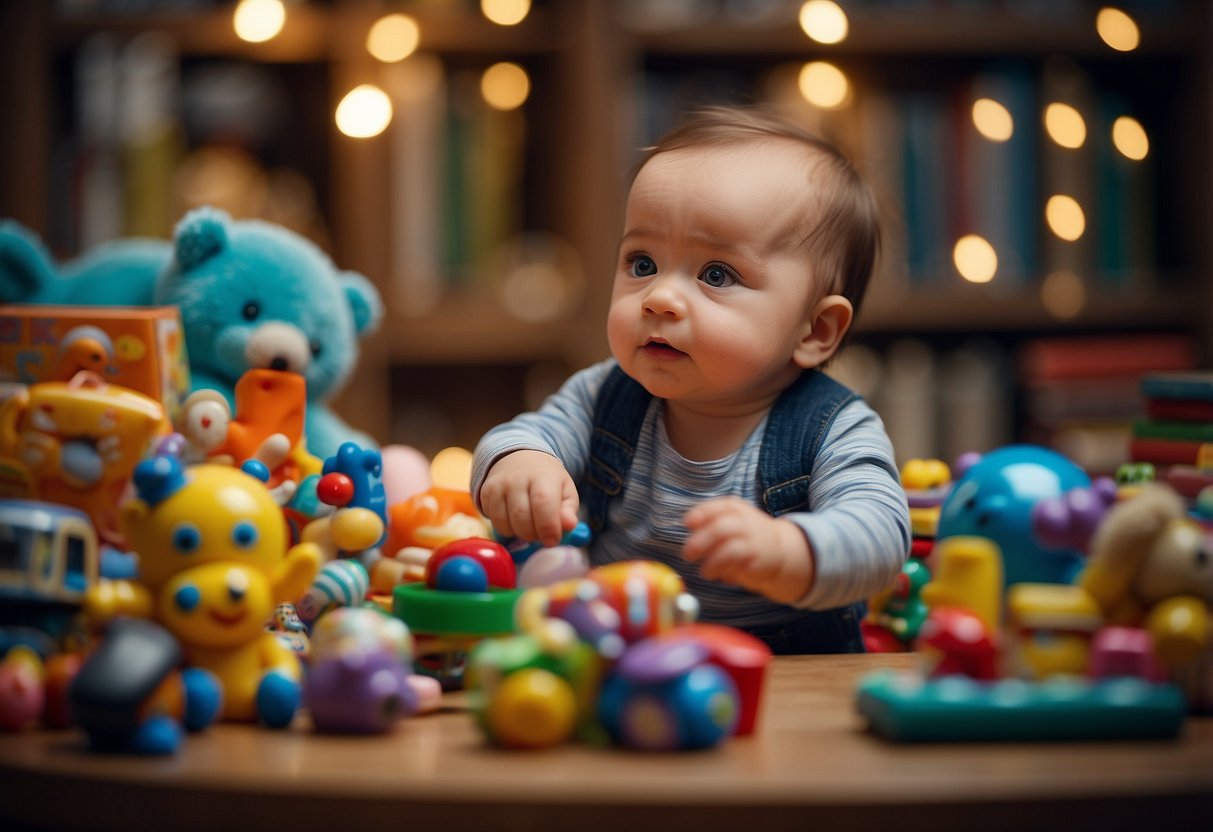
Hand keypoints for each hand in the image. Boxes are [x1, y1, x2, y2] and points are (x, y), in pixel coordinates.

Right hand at [479, 450, 579, 546]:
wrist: (520, 459)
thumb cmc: (547, 481)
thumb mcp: (566, 491)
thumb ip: (569, 510)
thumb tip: (569, 525)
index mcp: (543, 475)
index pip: (543, 502)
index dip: (548, 526)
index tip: (553, 540)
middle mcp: (517, 478)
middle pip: (522, 518)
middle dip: (535, 535)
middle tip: (542, 533)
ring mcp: (498, 485)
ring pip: (507, 524)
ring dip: (520, 533)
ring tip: (529, 524)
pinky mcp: (485, 493)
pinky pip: (495, 522)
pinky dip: (507, 528)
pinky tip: (515, 519)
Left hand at [683, 497, 813, 604]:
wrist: (779, 549)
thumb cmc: (745, 534)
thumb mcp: (731, 520)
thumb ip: (710, 521)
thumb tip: (688, 524)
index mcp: (736, 509)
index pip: (717, 508)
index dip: (700, 515)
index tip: (687, 524)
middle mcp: (746, 524)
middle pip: (721, 529)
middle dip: (701, 542)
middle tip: (687, 554)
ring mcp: (754, 543)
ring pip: (730, 551)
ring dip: (713, 563)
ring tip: (705, 572)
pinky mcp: (761, 562)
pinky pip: (742, 569)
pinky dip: (729, 574)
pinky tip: (725, 576)